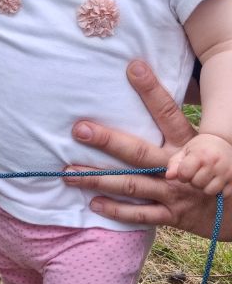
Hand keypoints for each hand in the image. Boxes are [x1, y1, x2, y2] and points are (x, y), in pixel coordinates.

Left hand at [64, 60, 230, 239]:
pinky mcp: (172, 215)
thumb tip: (148, 88)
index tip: (133, 68)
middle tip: (78, 129)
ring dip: (98, 179)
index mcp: (188, 143)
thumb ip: (174, 127)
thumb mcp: (201, 144)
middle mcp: (178, 166)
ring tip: (69, 173)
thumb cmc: (213, 169)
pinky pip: (141, 215)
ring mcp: (174, 193)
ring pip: (131, 185)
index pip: (167, 112)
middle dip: (107, 140)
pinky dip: (117, 211)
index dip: (151, 89)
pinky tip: (93, 203)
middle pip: (138, 152)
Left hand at [165, 133, 231, 196]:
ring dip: (206, 187)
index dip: (182, 175)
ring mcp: (227, 171)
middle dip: (194, 181)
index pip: (184, 174)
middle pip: (197, 184)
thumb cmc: (200, 148)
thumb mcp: (184, 152)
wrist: (223, 141)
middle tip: (198, 173)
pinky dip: (218, 190)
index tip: (186, 170)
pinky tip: (216, 180)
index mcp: (201, 154)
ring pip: (210, 191)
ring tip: (206, 177)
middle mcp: (215, 162)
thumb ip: (174, 164)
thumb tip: (169, 176)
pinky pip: (223, 194)